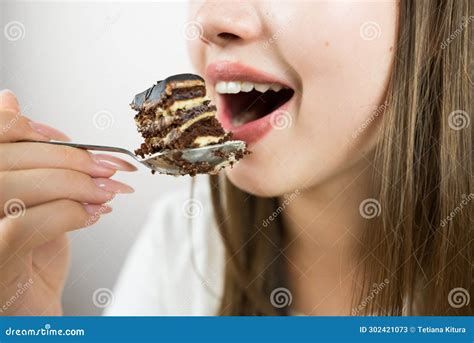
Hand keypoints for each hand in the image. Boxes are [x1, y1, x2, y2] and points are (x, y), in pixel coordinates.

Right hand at [0, 89, 135, 314]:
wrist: (31, 312)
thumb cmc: (29, 254)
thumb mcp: (30, 197)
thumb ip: (23, 156)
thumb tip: (8, 99)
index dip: (23, 127)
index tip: (66, 137)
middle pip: (3, 159)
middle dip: (67, 159)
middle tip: (109, 167)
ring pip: (10, 187)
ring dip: (72, 184)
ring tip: (107, 192)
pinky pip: (23, 225)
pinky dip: (67, 214)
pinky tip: (92, 216)